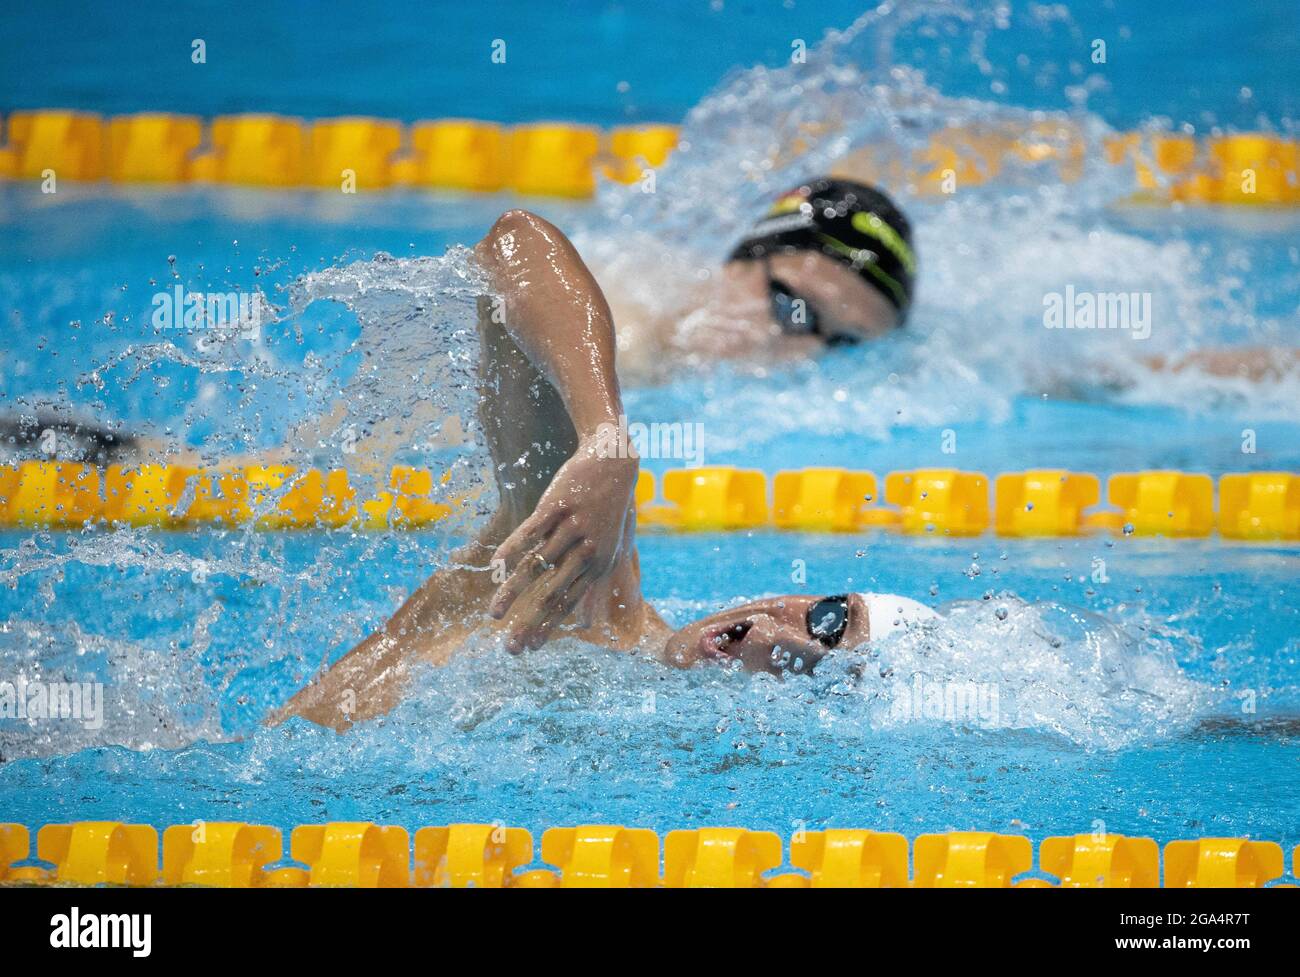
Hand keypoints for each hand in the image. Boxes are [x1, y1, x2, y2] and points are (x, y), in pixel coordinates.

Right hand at [488, 434, 636, 651]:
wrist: (613, 462)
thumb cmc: (609, 509)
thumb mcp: (612, 548)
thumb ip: (595, 582)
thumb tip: (586, 621)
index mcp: (598, 565)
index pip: (569, 603)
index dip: (549, 627)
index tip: (530, 649)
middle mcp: (587, 550)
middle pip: (552, 593)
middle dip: (530, 624)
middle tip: (510, 649)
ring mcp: (571, 527)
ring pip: (536, 566)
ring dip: (512, 594)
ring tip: (493, 615)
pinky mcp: (557, 505)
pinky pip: (530, 531)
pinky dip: (511, 549)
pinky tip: (495, 567)